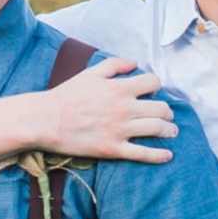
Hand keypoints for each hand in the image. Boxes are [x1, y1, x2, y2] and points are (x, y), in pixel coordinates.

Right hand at [34, 57, 175, 164]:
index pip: (153, 82)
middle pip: (161, 108)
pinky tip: (168, 155)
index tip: (153, 92)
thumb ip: (114, 65)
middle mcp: (124, 108)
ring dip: (169, 130)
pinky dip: (159, 155)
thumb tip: (135, 63)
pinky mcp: (113, 149)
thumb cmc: (67, 95)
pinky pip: (143, 154)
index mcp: (120, 88)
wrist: (46, 120)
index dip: (156, 86)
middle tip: (167, 115)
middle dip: (168, 111)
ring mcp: (120, 130)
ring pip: (157, 129)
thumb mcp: (90, 73)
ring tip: (171, 131)